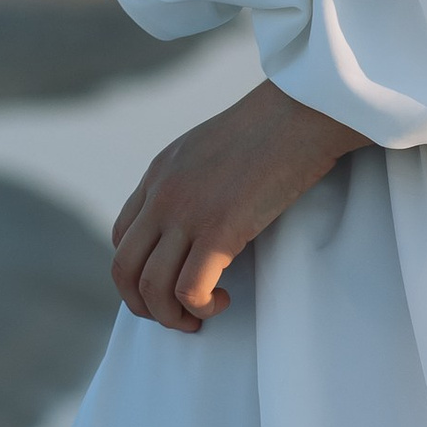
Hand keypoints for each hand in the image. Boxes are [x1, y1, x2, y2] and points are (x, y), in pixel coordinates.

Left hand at [110, 80, 367, 330]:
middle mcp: (163, 194)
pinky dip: (201, 307)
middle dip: (144, 305)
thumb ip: (197, 177)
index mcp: (160, 172)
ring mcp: (187, 212)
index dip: (139, 272)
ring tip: (200, 316)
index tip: (170, 284)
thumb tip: (208, 211)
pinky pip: (189, 290)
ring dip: (171, 316)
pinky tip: (223, 300)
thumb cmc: (277, 126)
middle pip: (123, 269)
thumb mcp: (215, 146)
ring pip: (151, 287)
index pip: (121, 237)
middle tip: (178, 316)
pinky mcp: (219, 230)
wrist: (305, 109)